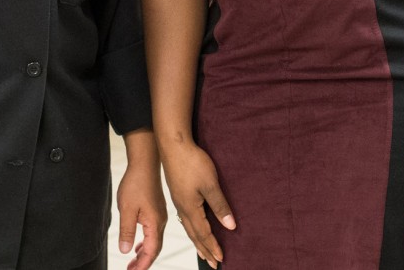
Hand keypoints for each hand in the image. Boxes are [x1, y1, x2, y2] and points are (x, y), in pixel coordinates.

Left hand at [117, 160, 167, 269]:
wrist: (144, 164)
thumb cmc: (136, 183)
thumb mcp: (127, 209)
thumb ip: (127, 231)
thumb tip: (126, 250)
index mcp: (155, 223)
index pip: (151, 251)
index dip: (142, 264)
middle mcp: (161, 221)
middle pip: (154, 248)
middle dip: (143, 262)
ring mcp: (159, 216)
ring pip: (154, 241)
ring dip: (144, 253)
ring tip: (133, 262)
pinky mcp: (156, 211)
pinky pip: (153, 232)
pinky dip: (145, 242)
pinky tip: (138, 245)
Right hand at [161, 140, 235, 268]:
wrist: (173, 145)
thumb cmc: (192, 162)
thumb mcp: (211, 184)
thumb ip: (220, 206)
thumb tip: (230, 226)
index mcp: (190, 208)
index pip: (204, 234)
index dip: (213, 247)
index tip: (221, 259)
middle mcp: (182, 208)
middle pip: (194, 235)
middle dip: (205, 250)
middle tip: (213, 264)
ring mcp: (179, 201)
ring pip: (188, 227)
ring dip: (197, 241)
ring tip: (203, 252)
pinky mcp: (178, 193)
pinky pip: (185, 218)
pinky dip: (191, 229)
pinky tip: (193, 226)